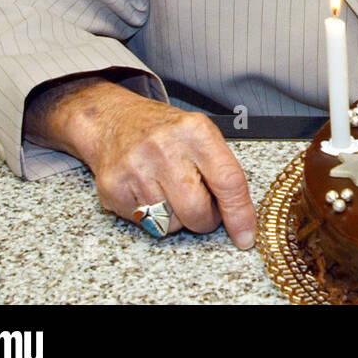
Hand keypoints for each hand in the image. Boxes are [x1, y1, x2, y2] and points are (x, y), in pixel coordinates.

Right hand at [26, 76, 256, 247]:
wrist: (114, 120)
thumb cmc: (165, 132)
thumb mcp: (200, 134)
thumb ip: (222, 169)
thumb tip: (241, 216)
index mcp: (195, 132)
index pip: (227, 181)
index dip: (239, 214)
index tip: (245, 236)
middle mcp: (164, 148)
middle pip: (197, 210)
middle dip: (204, 220)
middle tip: (201, 207)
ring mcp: (136, 168)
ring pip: (170, 223)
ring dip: (176, 217)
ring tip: (169, 190)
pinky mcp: (112, 188)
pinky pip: (145, 225)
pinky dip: (151, 217)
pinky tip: (148, 191)